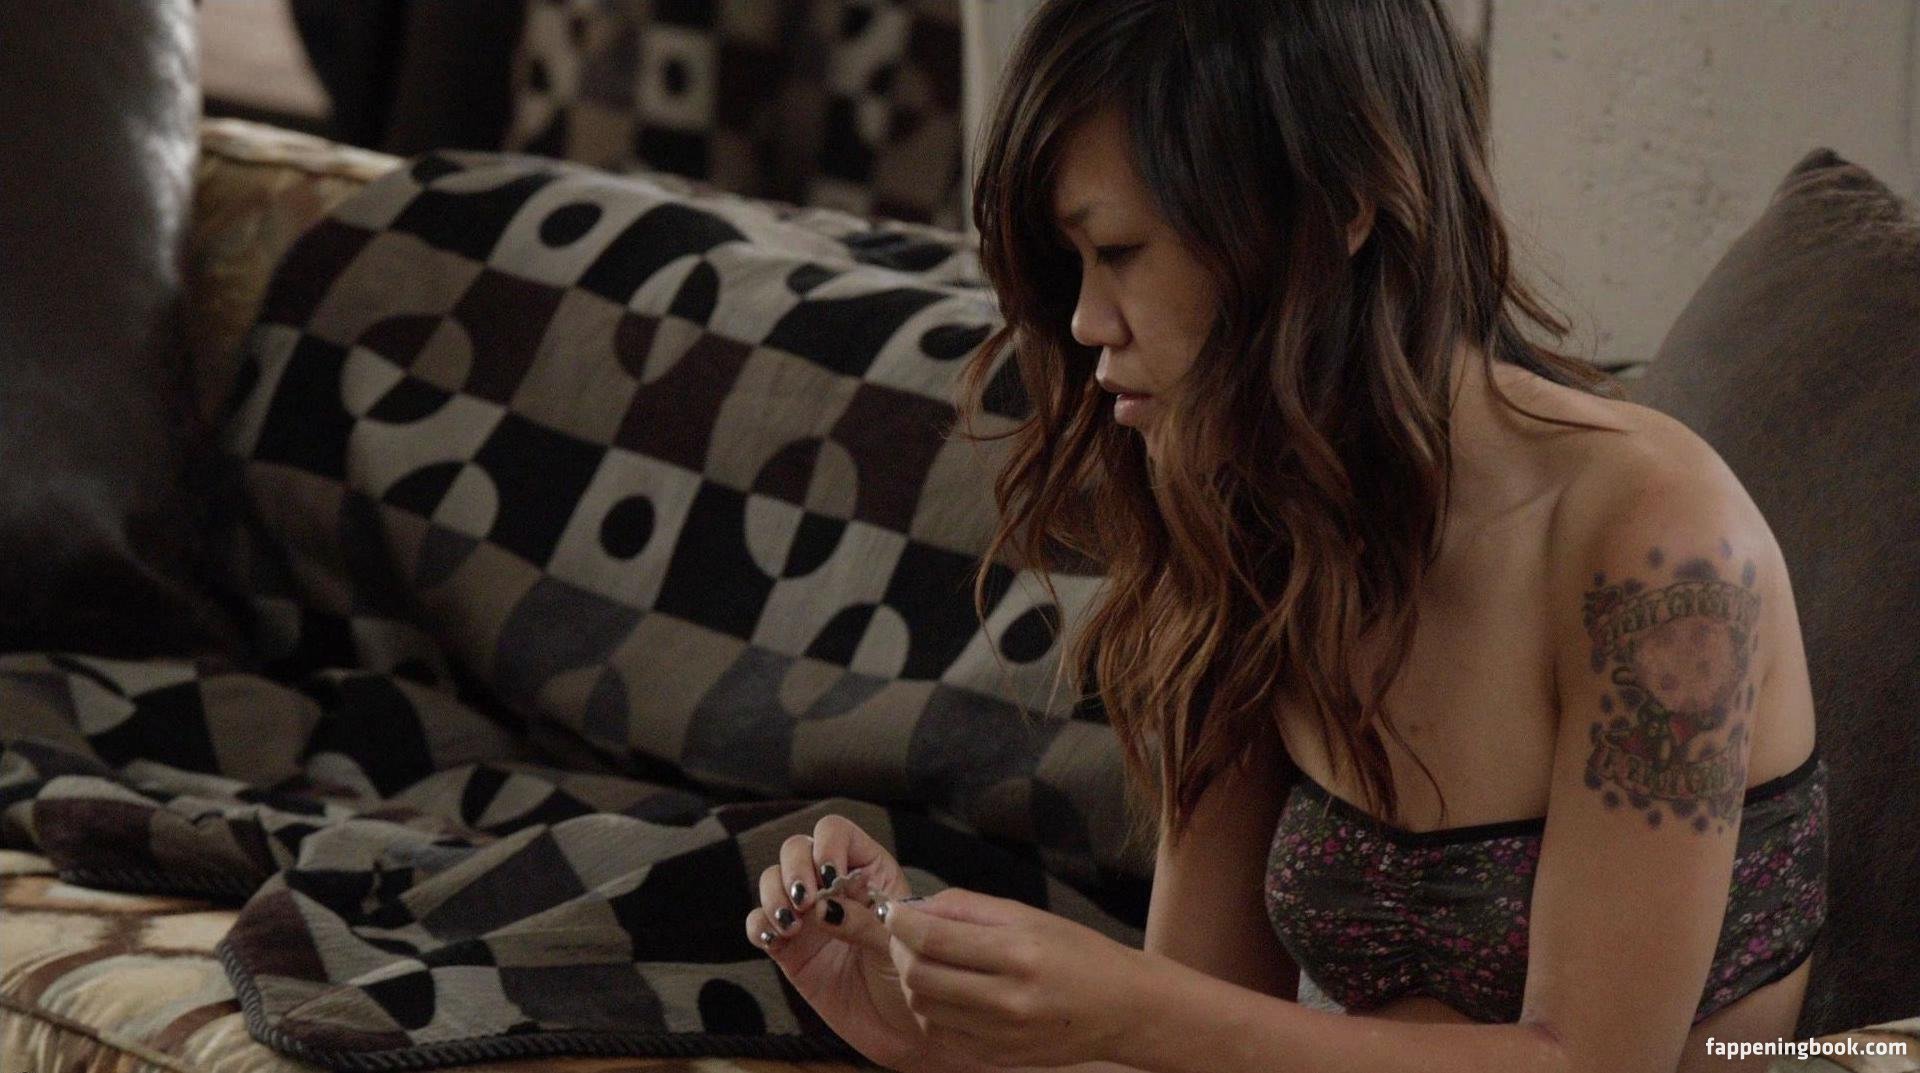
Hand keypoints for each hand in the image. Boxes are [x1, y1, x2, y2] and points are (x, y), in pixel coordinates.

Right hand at [745, 813, 976, 1072]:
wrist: (905, 1031)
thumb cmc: (915, 979)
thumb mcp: (899, 945)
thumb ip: (862, 921)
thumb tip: (821, 907)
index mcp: (868, 871)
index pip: (836, 833)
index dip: (828, 844)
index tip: (831, 874)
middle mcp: (833, 887)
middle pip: (797, 848)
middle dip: (794, 868)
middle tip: (805, 900)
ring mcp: (808, 917)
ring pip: (772, 881)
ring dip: (773, 894)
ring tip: (790, 924)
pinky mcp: (788, 949)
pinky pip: (759, 924)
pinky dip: (758, 925)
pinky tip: (772, 940)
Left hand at [874, 886, 1150, 1068]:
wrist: (1121, 1008)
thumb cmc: (1076, 952)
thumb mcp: (1028, 915)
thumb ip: (968, 909)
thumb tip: (916, 908)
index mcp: (1018, 953)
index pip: (933, 939)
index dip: (901, 922)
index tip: (895, 911)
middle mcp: (1008, 1000)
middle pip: (920, 976)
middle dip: (901, 950)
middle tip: (906, 935)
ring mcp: (1001, 1036)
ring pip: (923, 1008)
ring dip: (915, 981)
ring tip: (930, 962)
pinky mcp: (997, 1059)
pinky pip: (941, 1034)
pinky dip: (933, 1011)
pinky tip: (948, 992)